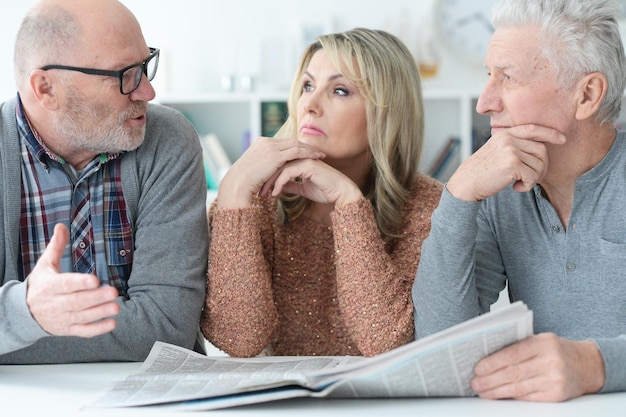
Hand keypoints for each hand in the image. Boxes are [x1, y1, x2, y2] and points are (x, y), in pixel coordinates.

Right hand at [26, 223, 119, 337]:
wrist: (24, 312)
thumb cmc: (40, 285)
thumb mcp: (45, 265)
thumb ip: (56, 247)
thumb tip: (61, 226)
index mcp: (50, 286)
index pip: (65, 284)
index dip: (80, 282)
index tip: (95, 279)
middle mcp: (55, 304)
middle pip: (76, 301)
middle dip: (95, 298)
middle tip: (114, 292)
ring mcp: (62, 318)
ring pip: (81, 316)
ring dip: (99, 312)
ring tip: (116, 307)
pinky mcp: (68, 329)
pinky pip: (83, 331)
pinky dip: (97, 329)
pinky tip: (111, 323)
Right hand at [217, 137, 324, 207]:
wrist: (237, 183)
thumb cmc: (243, 182)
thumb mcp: (253, 170)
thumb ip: (263, 167)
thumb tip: (269, 172)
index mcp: (261, 143)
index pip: (283, 143)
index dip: (296, 146)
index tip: (306, 151)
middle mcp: (266, 141)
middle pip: (291, 141)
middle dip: (305, 146)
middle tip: (317, 151)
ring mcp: (271, 147)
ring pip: (296, 144)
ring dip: (310, 149)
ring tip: (320, 155)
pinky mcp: (276, 155)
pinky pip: (297, 151)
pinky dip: (308, 153)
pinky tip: (316, 158)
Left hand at [266, 158, 361, 206]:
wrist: (340, 194)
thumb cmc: (326, 191)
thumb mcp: (303, 189)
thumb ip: (292, 185)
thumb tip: (280, 187)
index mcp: (300, 161)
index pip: (279, 165)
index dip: (269, 177)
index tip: (262, 189)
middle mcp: (301, 158)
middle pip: (277, 164)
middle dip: (266, 179)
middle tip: (259, 192)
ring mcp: (305, 160)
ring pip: (280, 167)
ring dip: (271, 181)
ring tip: (265, 194)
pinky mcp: (308, 165)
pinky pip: (288, 172)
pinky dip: (280, 183)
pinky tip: (276, 193)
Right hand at [447, 124, 565, 201]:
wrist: (466, 183)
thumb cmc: (482, 171)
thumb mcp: (496, 151)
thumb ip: (513, 145)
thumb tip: (540, 148)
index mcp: (505, 134)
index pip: (533, 129)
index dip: (550, 133)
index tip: (562, 139)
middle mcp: (508, 139)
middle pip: (541, 150)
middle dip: (542, 166)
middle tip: (530, 178)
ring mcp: (511, 150)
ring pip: (539, 164)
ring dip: (533, 178)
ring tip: (520, 183)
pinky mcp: (512, 164)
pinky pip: (533, 176)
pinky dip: (527, 185)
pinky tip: (516, 188)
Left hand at [471, 333, 605, 401]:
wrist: (588, 365)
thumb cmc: (556, 350)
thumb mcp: (540, 340)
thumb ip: (518, 345)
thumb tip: (487, 357)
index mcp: (544, 343)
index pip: (513, 353)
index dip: (493, 362)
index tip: (477, 368)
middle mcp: (551, 361)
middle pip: (514, 372)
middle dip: (490, 379)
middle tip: (475, 382)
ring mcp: (555, 379)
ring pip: (519, 387)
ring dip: (497, 391)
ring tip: (482, 391)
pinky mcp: (557, 395)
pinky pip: (528, 397)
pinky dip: (511, 397)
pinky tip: (499, 396)